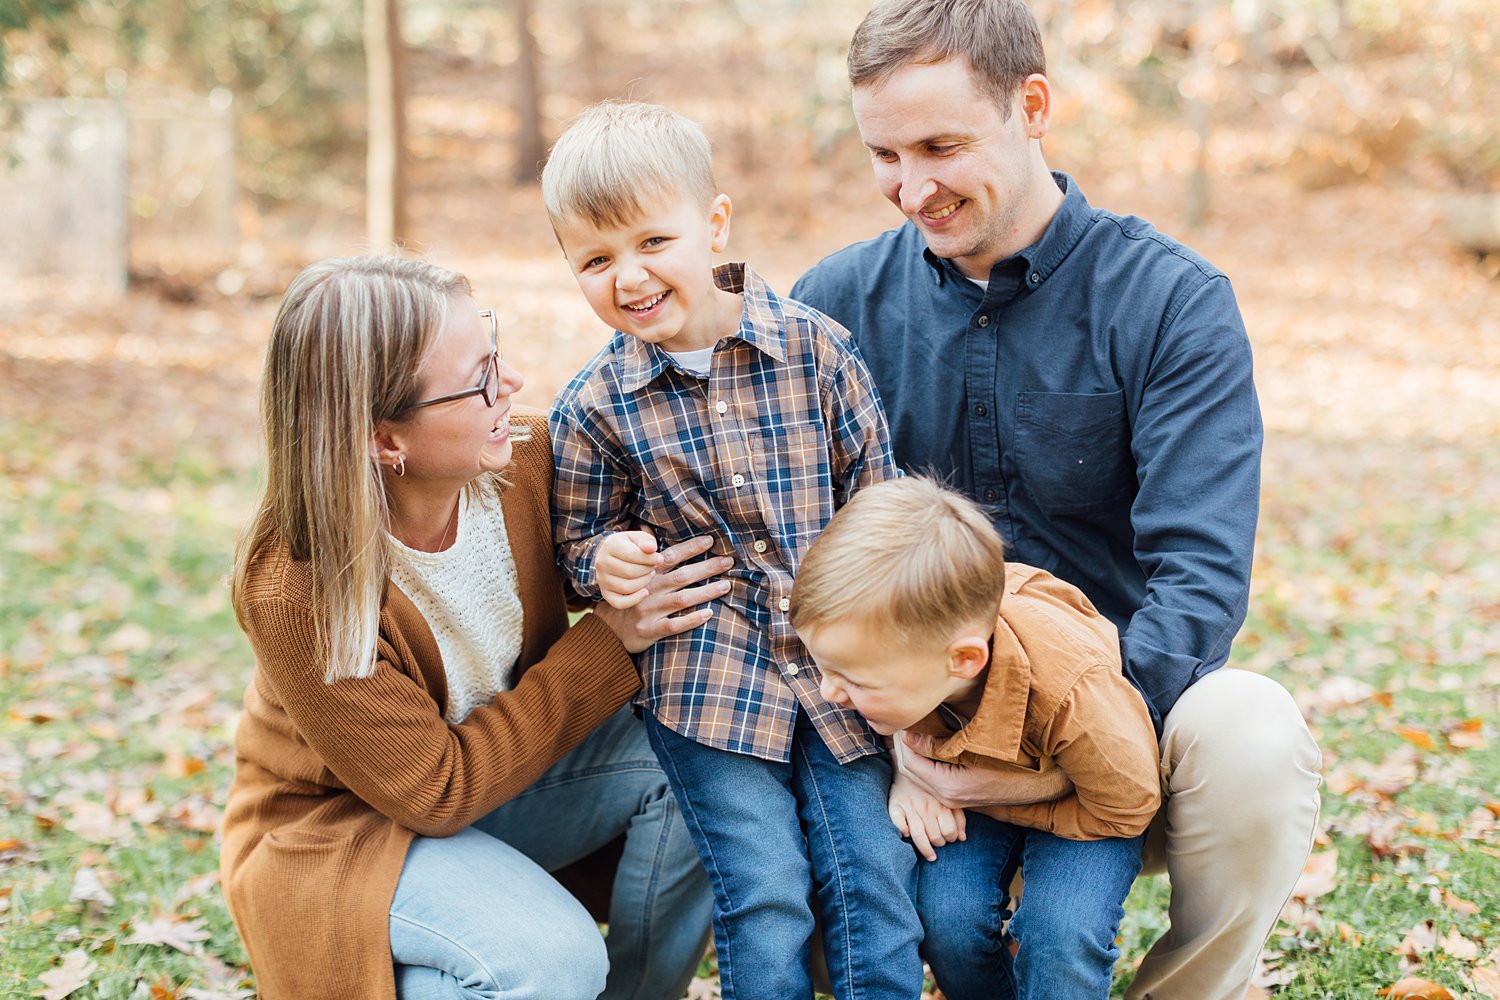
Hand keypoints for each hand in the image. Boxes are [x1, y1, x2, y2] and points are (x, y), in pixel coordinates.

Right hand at [593, 535, 731, 652]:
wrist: (610, 629)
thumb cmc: (631, 597)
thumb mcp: (634, 574)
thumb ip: (646, 554)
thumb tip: (647, 526)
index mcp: (647, 574)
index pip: (671, 557)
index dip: (691, 548)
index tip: (710, 540)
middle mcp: (649, 590)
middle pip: (681, 576)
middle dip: (706, 567)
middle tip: (728, 561)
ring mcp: (649, 610)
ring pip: (681, 599)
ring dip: (705, 592)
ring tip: (726, 586)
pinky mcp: (650, 630)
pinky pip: (673, 625)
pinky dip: (691, 619)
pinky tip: (708, 614)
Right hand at [596, 530, 662, 608]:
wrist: (611, 555)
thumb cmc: (629, 546)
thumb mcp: (638, 538)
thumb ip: (646, 541)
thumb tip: (652, 549)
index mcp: (610, 546)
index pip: (631, 555)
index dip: (649, 558)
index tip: (659, 558)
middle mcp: (602, 563)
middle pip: (629, 572)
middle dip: (647, 570)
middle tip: (653, 567)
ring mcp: (602, 580)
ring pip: (626, 587)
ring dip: (644, 582)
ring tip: (649, 575)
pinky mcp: (605, 593)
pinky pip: (619, 603)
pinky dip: (634, 600)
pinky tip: (644, 592)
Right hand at [888, 768, 965, 861]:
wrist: (908, 766)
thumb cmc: (931, 787)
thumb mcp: (949, 798)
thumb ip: (958, 817)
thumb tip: (963, 838)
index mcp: (941, 804)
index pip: (950, 831)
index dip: (951, 838)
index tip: (949, 838)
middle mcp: (926, 807)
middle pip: (935, 836)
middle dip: (940, 844)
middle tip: (939, 843)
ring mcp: (910, 807)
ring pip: (919, 834)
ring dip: (925, 849)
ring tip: (931, 856)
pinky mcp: (895, 805)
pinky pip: (897, 820)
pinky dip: (902, 829)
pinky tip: (906, 835)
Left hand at [897, 730, 1074, 808]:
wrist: (1040, 782)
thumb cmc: (1011, 760)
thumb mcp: (974, 747)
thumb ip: (938, 744)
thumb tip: (908, 735)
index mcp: (948, 787)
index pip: (909, 762)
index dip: (902, 739)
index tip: (900, 719)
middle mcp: (947, 798)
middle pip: (911, 771)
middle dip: (904, 746)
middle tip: (903, 721)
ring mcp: (954, 799)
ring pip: (921, 775)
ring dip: (914, 753)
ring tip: (914, 728)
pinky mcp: (961, 796)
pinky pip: (933, 779)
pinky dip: (925, 761)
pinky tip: (928, 742)